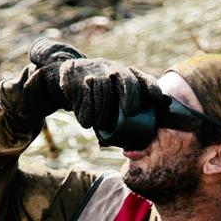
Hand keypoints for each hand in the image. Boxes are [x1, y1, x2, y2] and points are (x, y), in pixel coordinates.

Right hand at [23, 38, 160, 130]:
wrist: (63, 79)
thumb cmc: (95, 98)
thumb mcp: (110, 103)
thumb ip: (122, 121)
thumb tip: (132, 151)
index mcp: (124, 75)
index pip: (143, 79)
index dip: (151, 89)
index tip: (157, 102)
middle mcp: (111, 70)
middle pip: (125, 78)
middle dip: (131, 94)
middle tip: (131, 112)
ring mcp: (92, 71)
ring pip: (102, 88)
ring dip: (103, 110)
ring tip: (101, 124)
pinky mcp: (73, 76)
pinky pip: (82, 94)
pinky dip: (86, 112)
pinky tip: (87, 122)